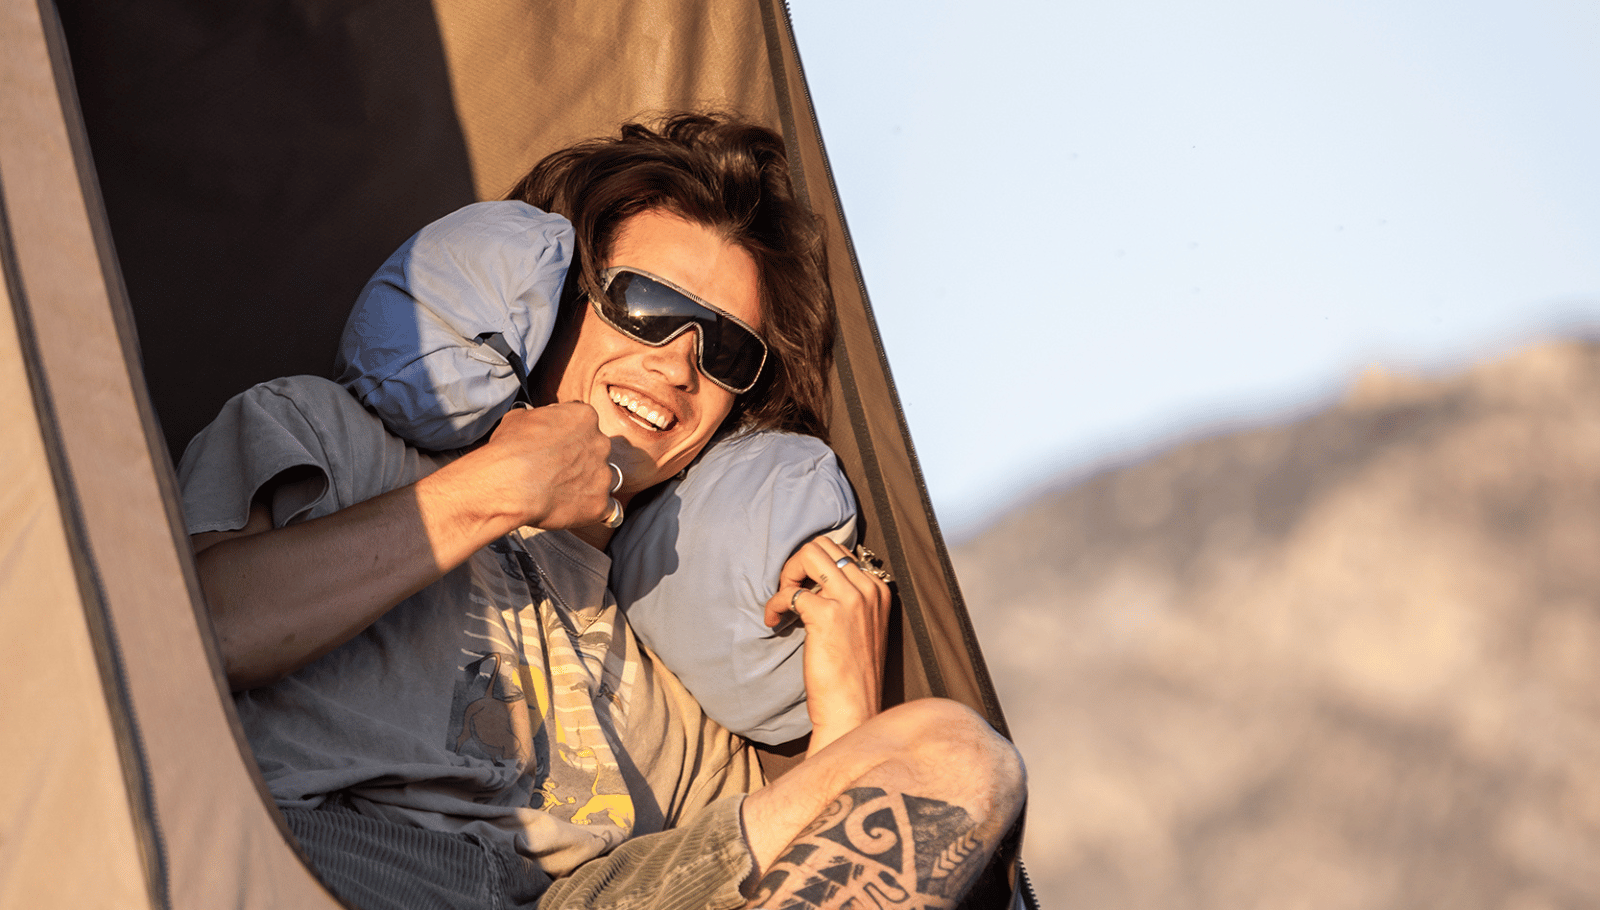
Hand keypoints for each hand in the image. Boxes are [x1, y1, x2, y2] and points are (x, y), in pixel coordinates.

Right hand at [467, 401, 616, 529]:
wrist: (508, 483)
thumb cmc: (510, 449)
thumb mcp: (519, 418)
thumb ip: (538, 419)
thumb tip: (535, 422)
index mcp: (585, 417)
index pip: (585, 423)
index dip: (568, 436)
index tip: (556, 445)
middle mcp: (600, 443)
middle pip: (596, 451)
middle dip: (580, 460)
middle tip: (556, 471)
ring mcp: (603, 475)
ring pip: (602, 480)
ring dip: (587, 485)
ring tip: (560, 493)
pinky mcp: (600, 504)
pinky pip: (605, 509)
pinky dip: (591, 510)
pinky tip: (573, 511)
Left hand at [765, 536, 890, 753]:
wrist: (853, 711)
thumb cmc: (852, 676)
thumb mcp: (861, 628)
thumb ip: (847, 601)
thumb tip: (814, 582)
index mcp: (878, 590)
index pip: (840, 552)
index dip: (812, 568)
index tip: (801, 591)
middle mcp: (867, 589)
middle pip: (822, 545)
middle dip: (797, 563)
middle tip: (788, 592)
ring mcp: (849, 600)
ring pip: (808, 554)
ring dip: (787, 575)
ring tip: (782, 603)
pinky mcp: (826, 616)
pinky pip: (790, 592)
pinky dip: (775, 603)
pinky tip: (774, 621)